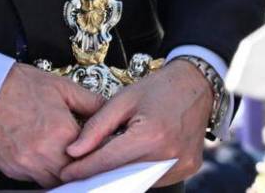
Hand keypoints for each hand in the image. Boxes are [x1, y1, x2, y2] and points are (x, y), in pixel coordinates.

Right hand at [0, 64, 104, 186]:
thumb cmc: (23, 86)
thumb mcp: (63, 87)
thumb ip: (91, 102)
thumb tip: (109, 111)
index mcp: (61, 132)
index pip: (89, 155)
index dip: (95, 151)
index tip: (97, 147)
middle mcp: (44, 153)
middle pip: (72, 173)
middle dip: (78, 164)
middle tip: (82, 153)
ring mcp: (26, 163)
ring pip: (53, 180)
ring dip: (61, 171)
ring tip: (63, 155)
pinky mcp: (12, 169)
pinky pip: (33, 179)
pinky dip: (42, 171)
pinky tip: (45, 156)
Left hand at [59, 60, 212, 185]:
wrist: (197, 84)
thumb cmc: (160, 88)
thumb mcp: (123, 99)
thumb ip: (97, 126)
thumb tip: (74, 151)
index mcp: (151, 134)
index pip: (108, 161)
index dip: (84, 168)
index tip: (67, 173)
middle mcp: (168, 154)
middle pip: (122, 174)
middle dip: (100, 174)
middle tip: (82, 171)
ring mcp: (180, 164)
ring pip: (138, 179)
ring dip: (121, 174)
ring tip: (108, 162)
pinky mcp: (187, 167)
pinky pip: (156, 177)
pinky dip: (141, 171)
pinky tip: (134, 159)